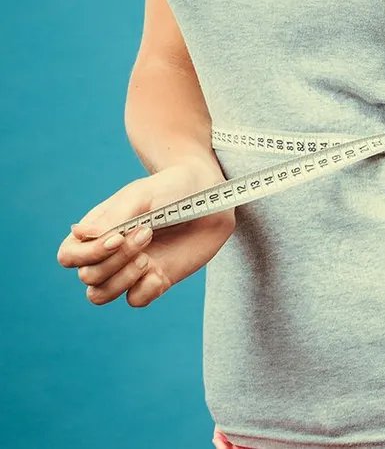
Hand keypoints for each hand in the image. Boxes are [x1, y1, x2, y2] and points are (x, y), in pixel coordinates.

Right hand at [57, 156, 235, 306]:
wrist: (210, 198)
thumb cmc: (172, 189)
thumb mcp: (143, 195)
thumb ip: (114, 217)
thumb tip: (79, 233)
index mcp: (99, 229)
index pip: (69, 256)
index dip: (88, 254)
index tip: (119, 236)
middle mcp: (109, 252)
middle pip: (87, 277)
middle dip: (115, 260)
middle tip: (148, 234)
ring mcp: (132, 268)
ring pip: (101, 294)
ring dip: (123, 279)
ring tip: (148, 258)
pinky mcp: (156, 279)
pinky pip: (136, 300)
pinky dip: (145, 291)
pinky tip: (160, 274)